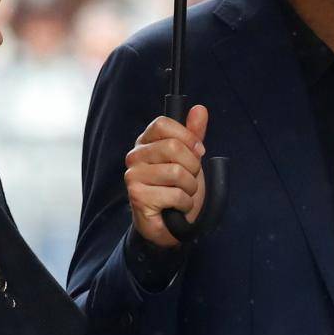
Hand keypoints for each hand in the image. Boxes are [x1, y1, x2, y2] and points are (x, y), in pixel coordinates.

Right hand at [124, 104, 207, 248]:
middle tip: (189, 179)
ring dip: (190, 188)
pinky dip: (185, 202)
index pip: (163, 124)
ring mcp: (133, 176)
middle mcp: (135, 156)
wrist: (171, 225)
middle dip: (192, 166)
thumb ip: (194, 135)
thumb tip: (199, 109)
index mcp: (146, 142)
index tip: (198, 152)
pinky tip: (177, 206)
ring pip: (176, 172)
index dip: (187, 137)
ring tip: (183, 194)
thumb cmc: (178, 189)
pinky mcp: (138, 196)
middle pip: (173, 147)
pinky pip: (175, 194)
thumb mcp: (191, 159)